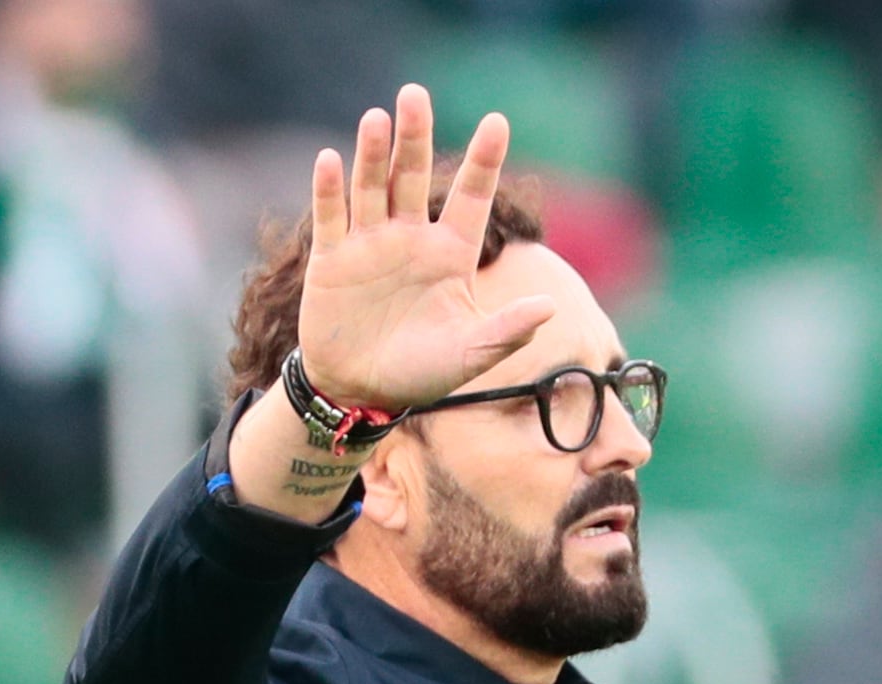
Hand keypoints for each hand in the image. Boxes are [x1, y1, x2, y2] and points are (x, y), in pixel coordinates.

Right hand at [296, 84, 554, 408]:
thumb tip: (551, 308)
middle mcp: (411, 239)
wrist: (361, 391)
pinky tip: (332, 159)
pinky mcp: (332, 259)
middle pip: (414, 177)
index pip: (472, 198)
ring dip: (374, 154)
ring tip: (379, 119)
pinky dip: (330, 190)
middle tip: (416, 94)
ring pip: (373, 187)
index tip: (497, 120)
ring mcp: (369, 244)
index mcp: (451, 255)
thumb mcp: (470, 355)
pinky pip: (331, 217)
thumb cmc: (421, 373)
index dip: (484, 161)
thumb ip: (507, 331)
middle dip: (416, 137)